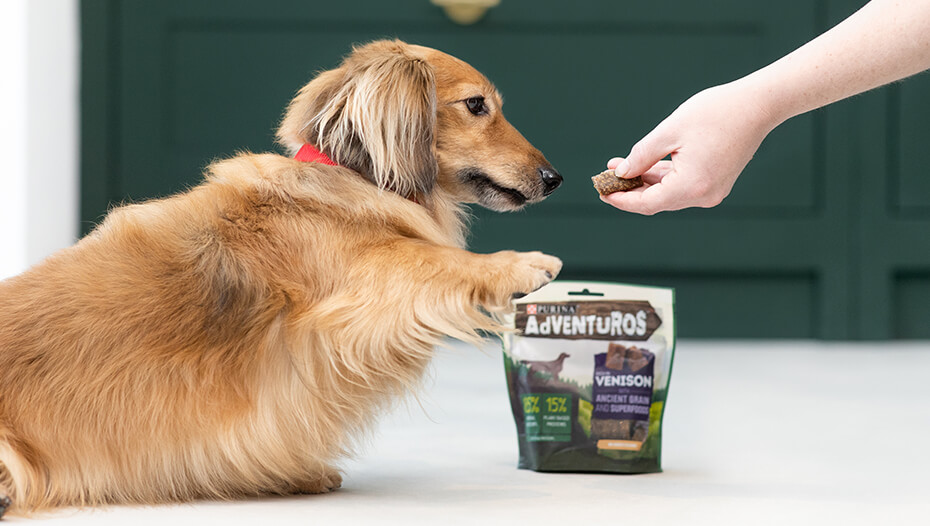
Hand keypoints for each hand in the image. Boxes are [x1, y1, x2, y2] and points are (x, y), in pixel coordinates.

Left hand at [602, 82, 778, 214]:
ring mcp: (713, 192)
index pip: (647, 204)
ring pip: (669, 194)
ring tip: (620, 166)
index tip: (601, 192)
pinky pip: (682, 186)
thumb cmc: (715, 113)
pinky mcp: (717, 183)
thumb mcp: (669, 132)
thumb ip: (642, 156)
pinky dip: (663, 178)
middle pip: (657, 201)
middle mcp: (703, 196)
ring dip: (645, 182)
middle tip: (605, 176)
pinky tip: (645, 165)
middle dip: (630, 189)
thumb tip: (623, 173)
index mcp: (691, 186)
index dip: (621, 200)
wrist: (758, 105)